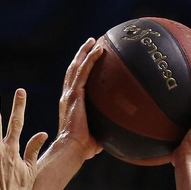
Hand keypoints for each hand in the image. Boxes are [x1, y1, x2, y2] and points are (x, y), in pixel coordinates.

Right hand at [56, 37, 103, 159]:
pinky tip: (99, 49)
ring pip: (76, 67)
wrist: (72, 148)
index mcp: (71, 103)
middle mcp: (68, 96)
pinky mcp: (74, 94)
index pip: (75, 81)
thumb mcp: (98, 134)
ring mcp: (70, 94)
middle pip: (73, 69)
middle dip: (81, 54)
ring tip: (93, 41)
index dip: (80, 68)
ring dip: (85, 52)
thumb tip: (122, 131)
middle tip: (91, 43)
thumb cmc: (84, 147)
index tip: (88, 58)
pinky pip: (83, 72)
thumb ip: (106, 128)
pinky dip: (90, 59)